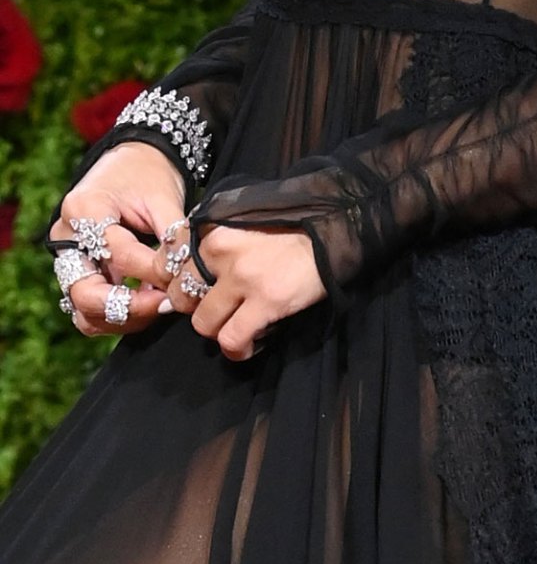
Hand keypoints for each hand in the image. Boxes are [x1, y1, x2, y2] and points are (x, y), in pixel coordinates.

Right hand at [49, 141, 188, 338]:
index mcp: (84, 210)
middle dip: (130, 306)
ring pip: (83, 311)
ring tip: (161, 304)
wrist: (132, 161)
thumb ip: (173, 234)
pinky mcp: (76, 274)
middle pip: (85, 293)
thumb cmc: (149, 174)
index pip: (119, 255)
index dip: (155, 271)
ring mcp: (66, 260)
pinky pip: (87, 310)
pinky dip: (118, 314)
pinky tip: (149, 302)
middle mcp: (65, 239)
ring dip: (124, 317)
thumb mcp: (165, 196)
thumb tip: (188, 273)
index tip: (184, 279)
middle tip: (167, 304)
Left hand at [166, 223, 325, 360]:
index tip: (194, 288)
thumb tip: (197, 259)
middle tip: (220, 309)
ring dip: (220, 330)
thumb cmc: (298, 218)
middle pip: (182, 294)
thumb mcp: (252, 214)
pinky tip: (252, 343)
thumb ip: (224, 232)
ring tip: (240, 326)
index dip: (177, 279)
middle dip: (197, 307)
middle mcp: (221, 249)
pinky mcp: (265, 301)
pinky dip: (238, 349)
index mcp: (216, 225)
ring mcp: (242, 276)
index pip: (169, 257)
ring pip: (203, 323)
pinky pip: (232, 339)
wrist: (340, 225)